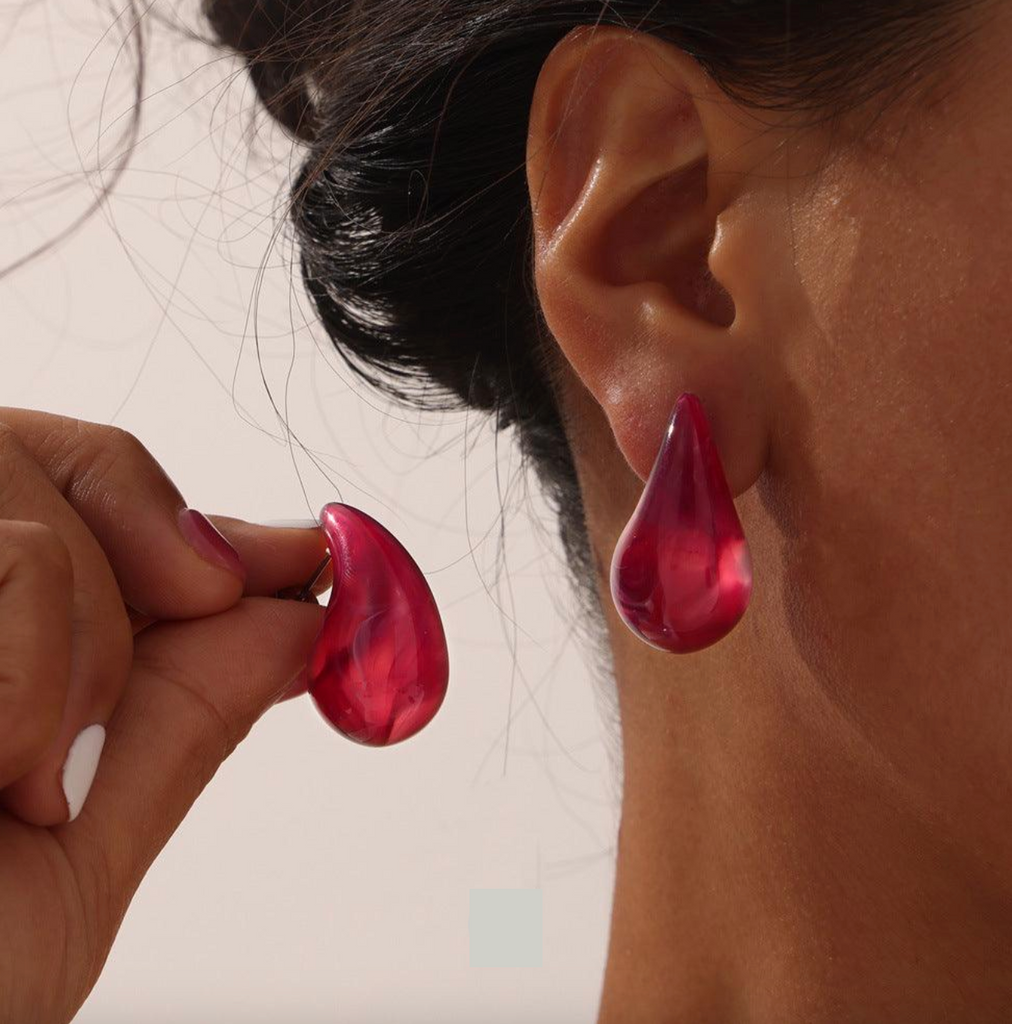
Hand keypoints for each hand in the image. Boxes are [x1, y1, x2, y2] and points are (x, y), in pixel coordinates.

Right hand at [0, 409, 327, 1023]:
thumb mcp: (83, 853)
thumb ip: (182, 717)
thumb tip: (291, 616)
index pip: (75, 498)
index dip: (190, 517)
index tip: (295, 552)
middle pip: (47, 456)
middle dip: (157, 534)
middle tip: (213, 601)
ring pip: (34, 509)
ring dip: (94, 644)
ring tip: (45, 771)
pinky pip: (7, 559)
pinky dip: (41, 669)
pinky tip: (4, 766)